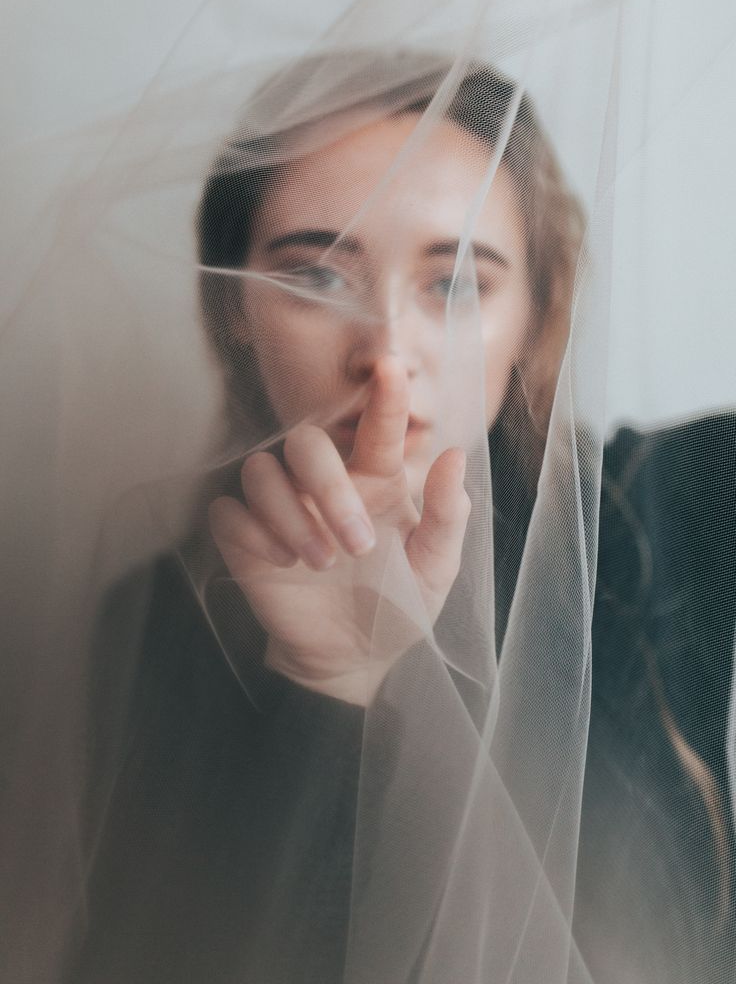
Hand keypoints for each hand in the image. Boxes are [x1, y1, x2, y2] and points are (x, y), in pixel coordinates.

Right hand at [208, 356, 470, 705]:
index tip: (388, 367)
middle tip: (356, 545)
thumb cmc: (397, 606)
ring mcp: (282, 509)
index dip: (383, 397)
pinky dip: (252, 532)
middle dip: (327, 489)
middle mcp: (325, 485)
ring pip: (260, 471)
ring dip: (288, 515)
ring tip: (318, 562)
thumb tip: (454, 456)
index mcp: (375, 481)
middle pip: (303, 442)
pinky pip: (228, 511)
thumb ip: (446, 516)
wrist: (352, 658)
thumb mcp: (435, 568)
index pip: (377, 427)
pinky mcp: (246, 539)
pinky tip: (280, 562)